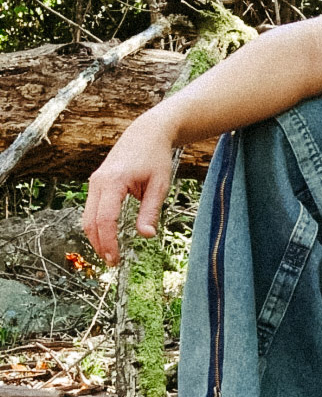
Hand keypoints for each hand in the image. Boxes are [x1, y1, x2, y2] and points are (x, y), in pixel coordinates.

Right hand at [82, 115, 176, 265]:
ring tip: (110, 253)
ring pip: (87, 216)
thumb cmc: (156, 158)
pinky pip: (92, 208)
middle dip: (99, 244)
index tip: (115, 259)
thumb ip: (150, 211)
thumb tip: (146, 236)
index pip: (105, 219)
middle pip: (90, 221)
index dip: (108, 242)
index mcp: (113, 182)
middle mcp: (98, 182)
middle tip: (112, 262)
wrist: (147, 134)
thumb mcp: (160, 185)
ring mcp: (94, 182)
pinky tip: (107, 237)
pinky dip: (96, 225)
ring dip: (96, 236)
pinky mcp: (97, 183)